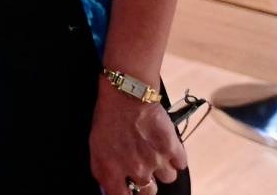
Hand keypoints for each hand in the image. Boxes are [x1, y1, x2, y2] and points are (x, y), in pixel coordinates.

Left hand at [90, 80, 186, 194]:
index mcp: (113, 170)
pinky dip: (176, 156)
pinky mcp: (173, 149)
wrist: (127, 92)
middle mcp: (136, 170)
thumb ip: (102, 171)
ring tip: (153, 150)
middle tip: (142, 167)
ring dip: (162, 168)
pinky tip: (165, 144)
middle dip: (146, 183)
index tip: (129, 189)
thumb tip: (109, 190)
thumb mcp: (95, 145)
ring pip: (168, 178)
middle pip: (149, 192)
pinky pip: (180, 164)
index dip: (127, 194)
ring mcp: (157, 161)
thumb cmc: (108, 117)